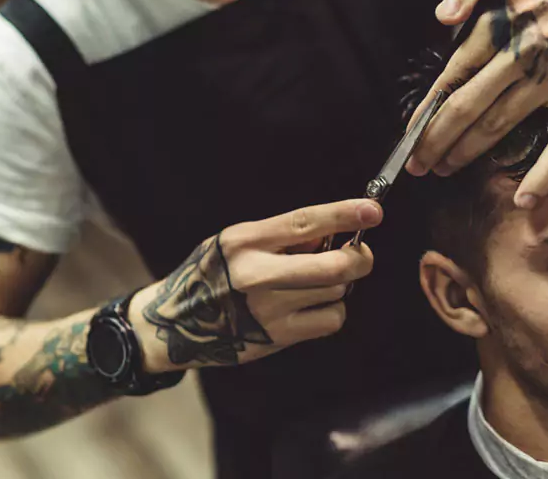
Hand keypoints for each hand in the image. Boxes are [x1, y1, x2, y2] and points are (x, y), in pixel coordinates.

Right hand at [128, 199, 381, 372]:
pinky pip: (330, 320)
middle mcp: (256, 274)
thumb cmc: (209, 275)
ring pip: (336, 291)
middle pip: (333, 265)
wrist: (174, 324)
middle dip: (359, 258)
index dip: (343, 214)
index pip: (304, 222)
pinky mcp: (277, 337)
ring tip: (317, 282)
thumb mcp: (232, 242)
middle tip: (359, 255)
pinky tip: (314, 306)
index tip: (373, 210)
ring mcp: (268, 309)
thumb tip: (330, 232)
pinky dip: (332, 311)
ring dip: (339, 285)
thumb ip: (277, 236)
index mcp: (244, 241)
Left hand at [406, 0, 547, 207]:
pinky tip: (524, 199)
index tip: (408, 132)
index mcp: (499, 24)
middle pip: (465, 108)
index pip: (451, 77)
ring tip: (443, 170)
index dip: (426, 110)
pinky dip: (545, 174)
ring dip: (467, 153)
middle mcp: (521, 55)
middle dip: (434, 141)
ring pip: (500, 126)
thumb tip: (441, 17)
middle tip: (415, 164)